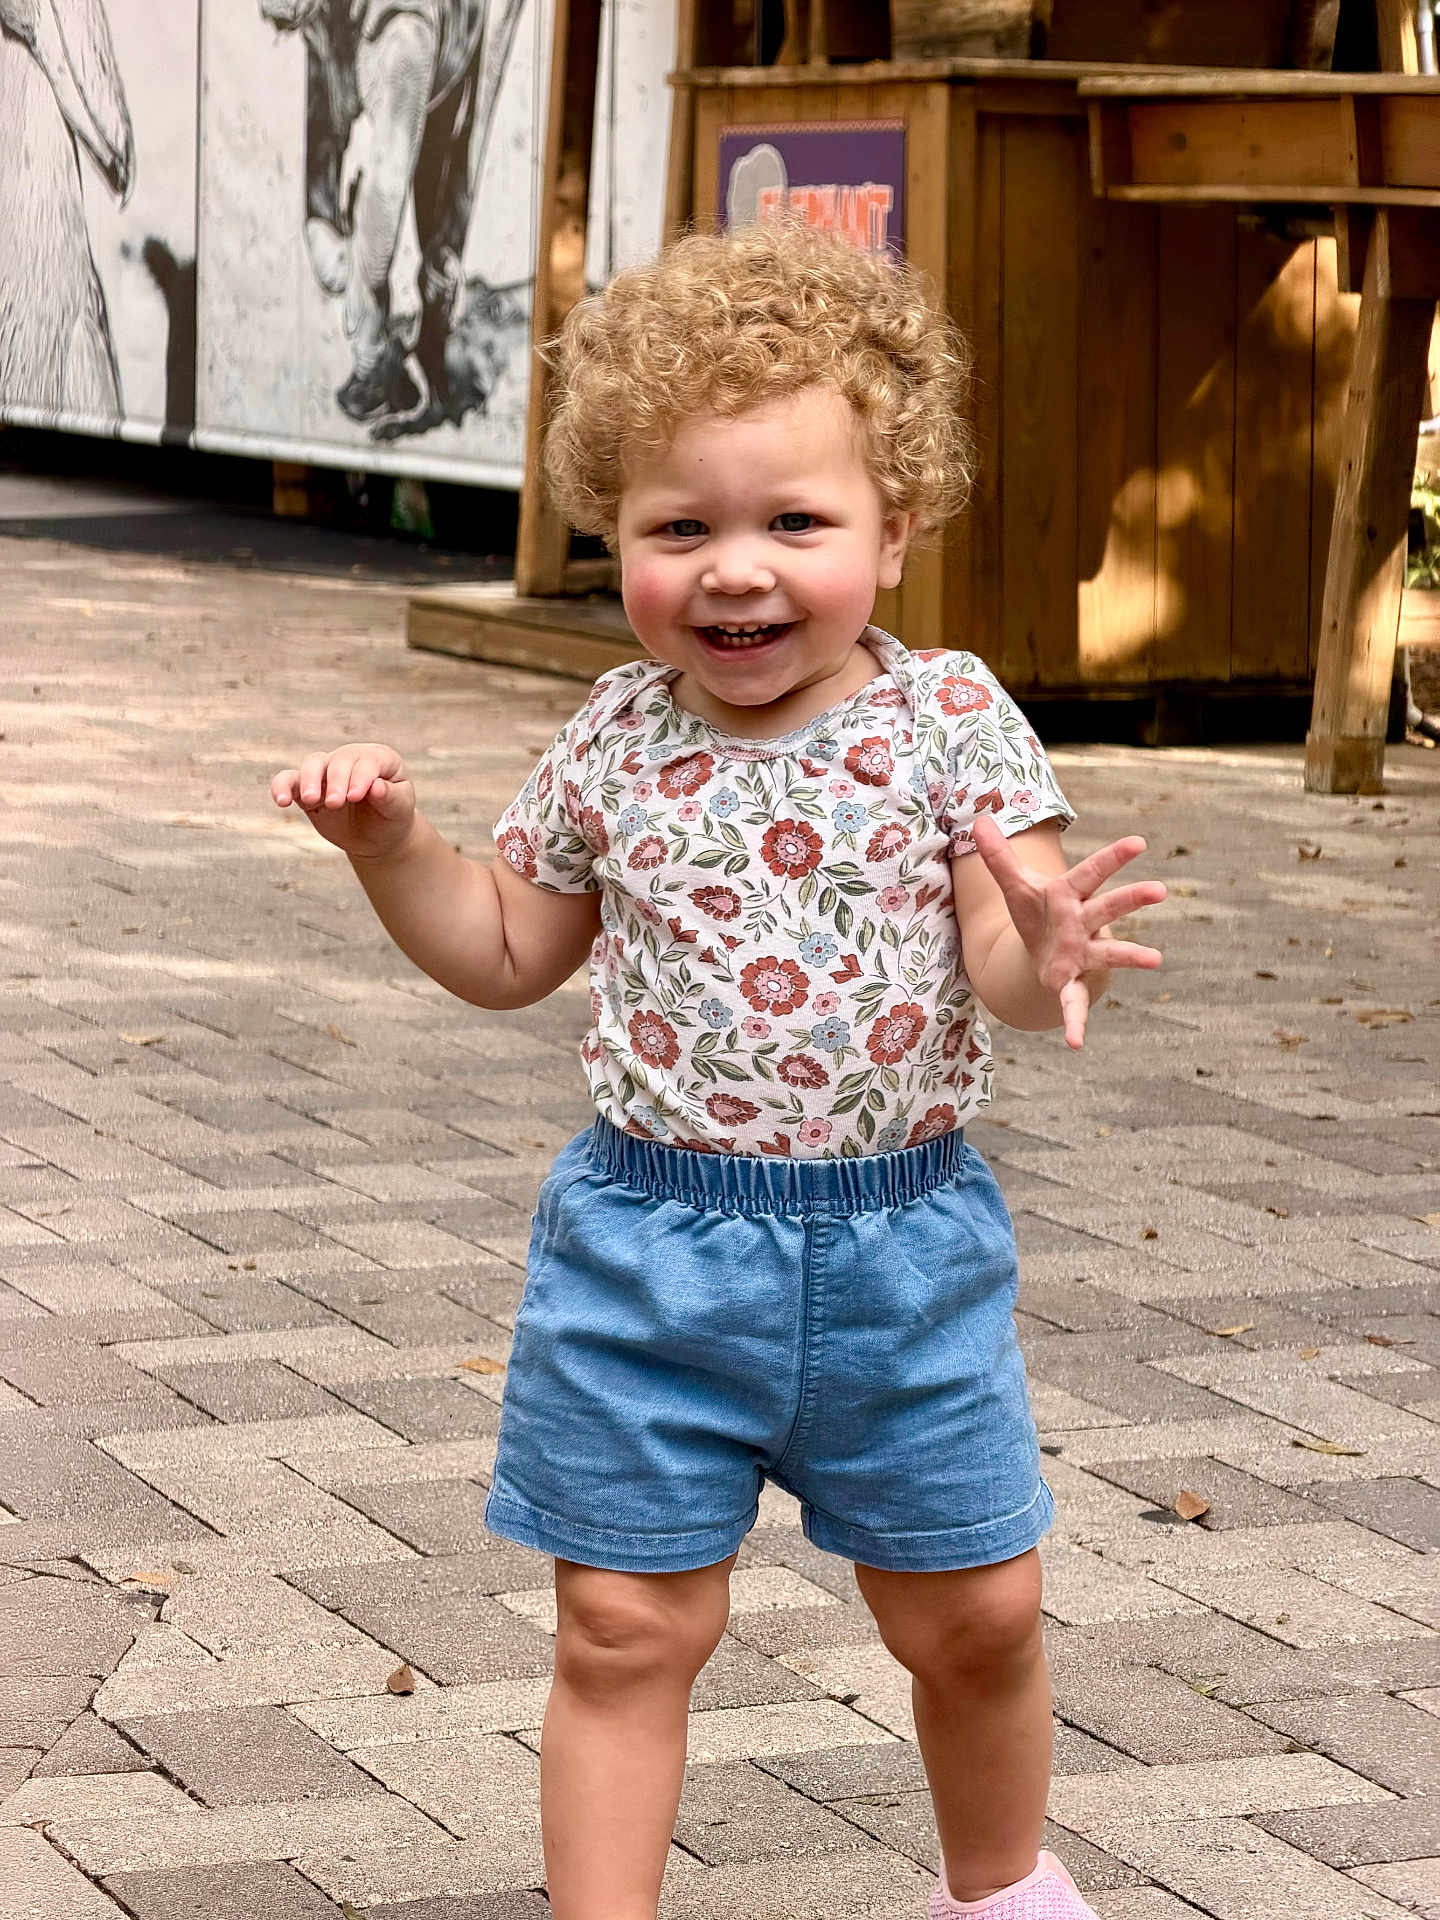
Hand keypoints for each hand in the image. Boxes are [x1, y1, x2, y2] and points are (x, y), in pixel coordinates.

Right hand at [271, 743, 416, 860]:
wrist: (378, 837)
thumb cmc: (392, 817)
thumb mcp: (399, 809)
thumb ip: (390, 797)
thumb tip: (375, 787)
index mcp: (379, 758)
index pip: (366, 761)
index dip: (360, 776)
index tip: (356, 796)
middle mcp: (351, 760)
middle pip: (338, 760)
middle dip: (336, 781)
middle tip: (337, 803)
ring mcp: (327, 773)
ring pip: (312, 764)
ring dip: (309, 780)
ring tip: (312, 800)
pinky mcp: (308, 790)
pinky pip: (289, 781)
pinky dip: (282, 786)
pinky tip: (281, 801)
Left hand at [971, 814, 1165, 1049]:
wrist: (1041, 954)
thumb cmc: (1037, 914)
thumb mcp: (1014, 886)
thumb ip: (999, 857)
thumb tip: (979, 820)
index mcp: (1070, 895)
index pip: (1092, 872)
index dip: (1114, 857)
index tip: (1139, 842)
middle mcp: (1083, 923)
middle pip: (1108, 907)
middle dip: (1132, 899)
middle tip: (1160, 890)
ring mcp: (1083, 954)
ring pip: (1110, 952)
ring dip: (1131, 955)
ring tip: (1156, 959)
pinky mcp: (1072, 983)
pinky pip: (1076, 1004)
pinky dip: (1076, 1022)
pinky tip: (1076, 1043)